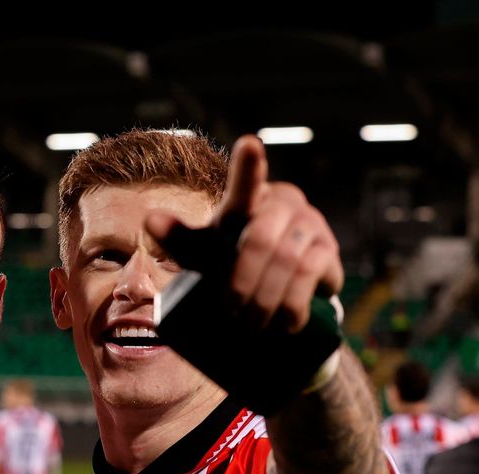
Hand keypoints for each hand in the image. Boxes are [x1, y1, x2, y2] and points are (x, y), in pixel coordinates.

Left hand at [147, 134, 342, 332]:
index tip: (248, 145)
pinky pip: (312, 274)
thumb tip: (150, 219)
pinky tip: (286, 322)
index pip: (245, 184)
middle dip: (242, 284)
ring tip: (252, 325)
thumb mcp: (202, 252)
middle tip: (231, 314)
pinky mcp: (328, 249)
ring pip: (287, 260)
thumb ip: (178, 237)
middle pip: (259, 240)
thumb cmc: (230, 261)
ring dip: (266, 299)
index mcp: (247, 199)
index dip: (248, 167)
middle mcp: (282, 201)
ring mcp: (310, 222)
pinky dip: (293, 303)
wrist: (274, 290)